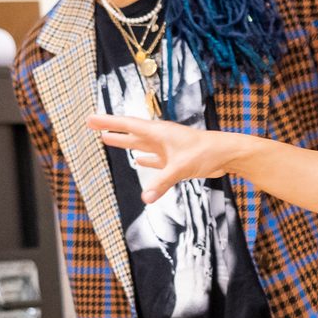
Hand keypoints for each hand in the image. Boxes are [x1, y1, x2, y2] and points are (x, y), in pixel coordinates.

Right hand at [89, 115, 236, 202]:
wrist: (227, 154)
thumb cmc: (206, 153)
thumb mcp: (181, 167)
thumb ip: (162, 182)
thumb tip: (146, 198)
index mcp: (159, 132)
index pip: (127, 125)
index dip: (108, 122)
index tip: (90, 119)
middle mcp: (161, 137)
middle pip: (130, 132)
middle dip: (111, 129)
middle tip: (91, 125)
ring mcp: (168, 147)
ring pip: (141, 144)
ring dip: (125, 143)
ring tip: (108, 140)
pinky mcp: (176, 158)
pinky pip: (156, 158)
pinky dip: (146, 159)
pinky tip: (139, 160)